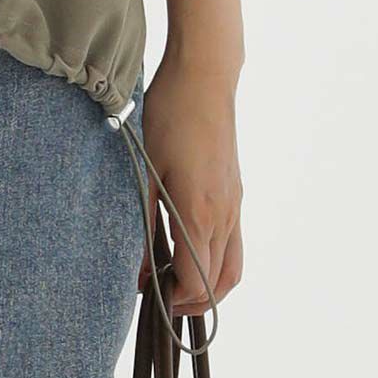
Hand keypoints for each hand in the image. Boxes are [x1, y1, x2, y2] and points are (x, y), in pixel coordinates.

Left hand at [135, 59, 243, 317]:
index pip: (196, 282)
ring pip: (233, 266)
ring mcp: (234, 203)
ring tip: (177, 283)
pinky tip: (189, 246)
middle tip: (160, 298)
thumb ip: (146, 221)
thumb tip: (141, 266)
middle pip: (218, 283)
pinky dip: (217, 260)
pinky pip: (234, 242)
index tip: (148, 297)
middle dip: (191, 301)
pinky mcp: (235, 190)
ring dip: (210, 286)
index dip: (173, 300)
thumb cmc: (171, 114)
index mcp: (201, 213)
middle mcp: (225, 215)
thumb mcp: (148, 167)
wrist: (205, 76)